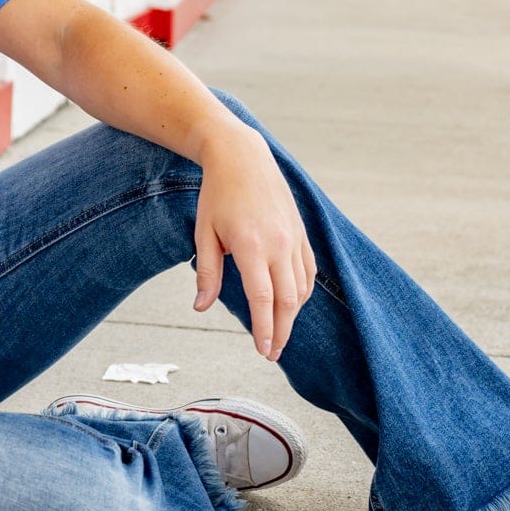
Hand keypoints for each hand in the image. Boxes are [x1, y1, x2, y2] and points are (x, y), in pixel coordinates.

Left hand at [192, 123, 315, 360]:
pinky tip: (292, 303)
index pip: (263, 300)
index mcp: (252, 246)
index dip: (265, 329)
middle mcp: (279, 244)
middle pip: (288, 301)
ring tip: (278, 332)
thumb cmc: (218, 194)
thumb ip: (207, 272)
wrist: (243, 157)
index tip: (264, 351)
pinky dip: (302, 292)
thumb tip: (201, 307)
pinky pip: (308, 271)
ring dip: (292, 314)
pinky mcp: (301, 232)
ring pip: (301, 288)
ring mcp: (294, 238)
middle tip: (272, 353)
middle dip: (282, 331)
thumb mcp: (204, 233)